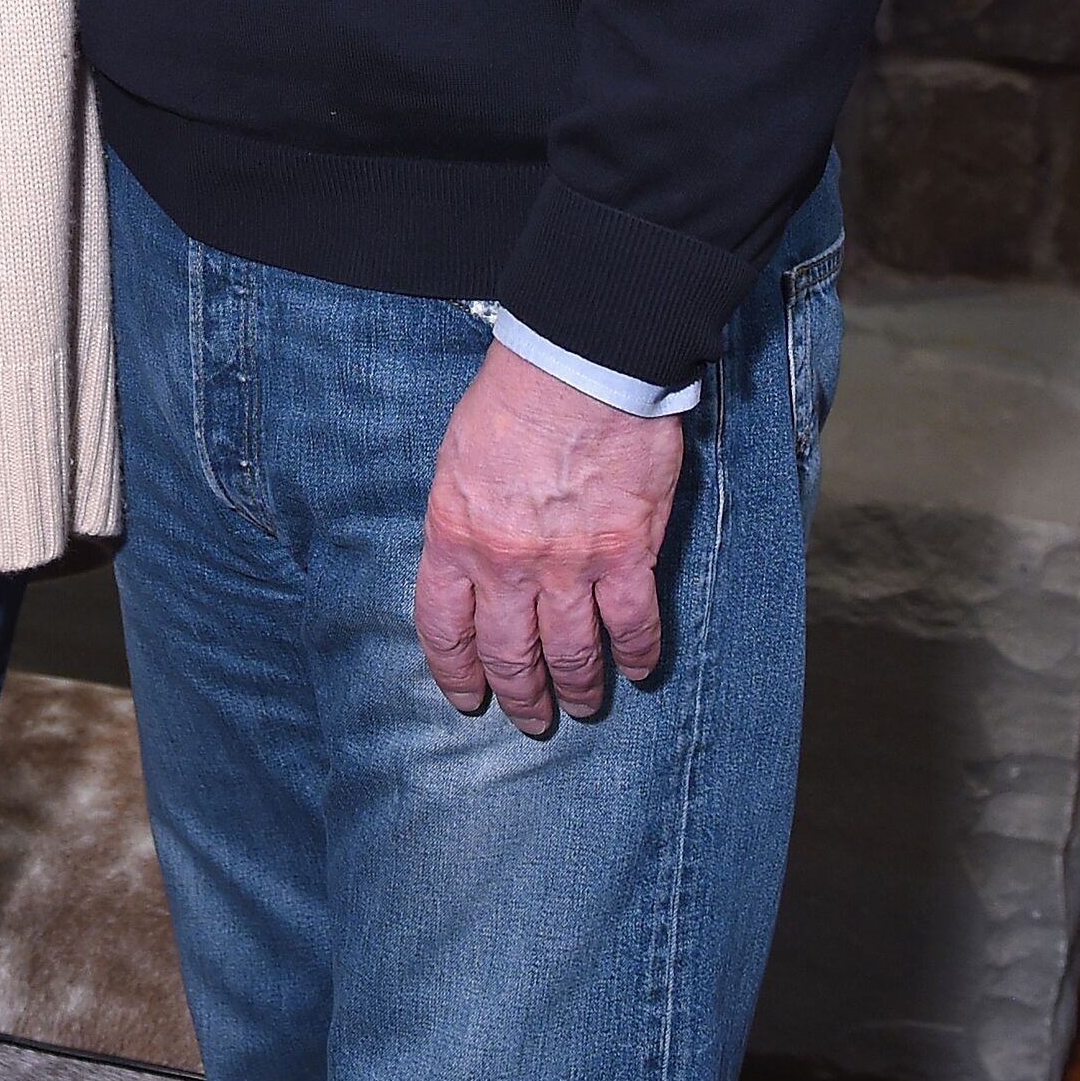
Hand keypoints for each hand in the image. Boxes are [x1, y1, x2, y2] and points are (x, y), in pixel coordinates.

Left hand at [413, 341, 682, 734]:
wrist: (578, 363)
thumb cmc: (514, 396)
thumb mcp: (458, 458)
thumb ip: (464, 515)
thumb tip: (474, 553)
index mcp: (454, 535)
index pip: (443, 627)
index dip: (455, 671)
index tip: (467, 695)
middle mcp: (505, 564)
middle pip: (508, 654)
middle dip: (519, 695)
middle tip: (531, 717)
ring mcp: (568, 565)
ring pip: (570, 654)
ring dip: (577, 688)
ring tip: (582, 705)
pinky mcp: (626, 555)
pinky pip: (631, 626)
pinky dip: (635, 656)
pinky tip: (637, 670)